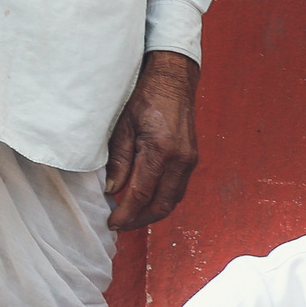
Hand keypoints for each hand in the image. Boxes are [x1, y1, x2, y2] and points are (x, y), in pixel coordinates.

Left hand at [105, 50, 200, 230]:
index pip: (142, 194)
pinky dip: (162, 198)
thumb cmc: (145, 98)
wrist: (173, 82)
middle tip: (121, 224)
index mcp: (160, 151)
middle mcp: (180, 160)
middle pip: (162, 204)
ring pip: (173, 199)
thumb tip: (113, 189)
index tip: (112, 222)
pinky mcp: (192, 159)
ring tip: (132, 215)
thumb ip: (118, 160)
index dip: (126, 213)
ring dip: (153, 211)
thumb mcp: (123, 127)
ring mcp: (190, 161)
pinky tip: (147, 199)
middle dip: (141, 219)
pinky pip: (178, 188)